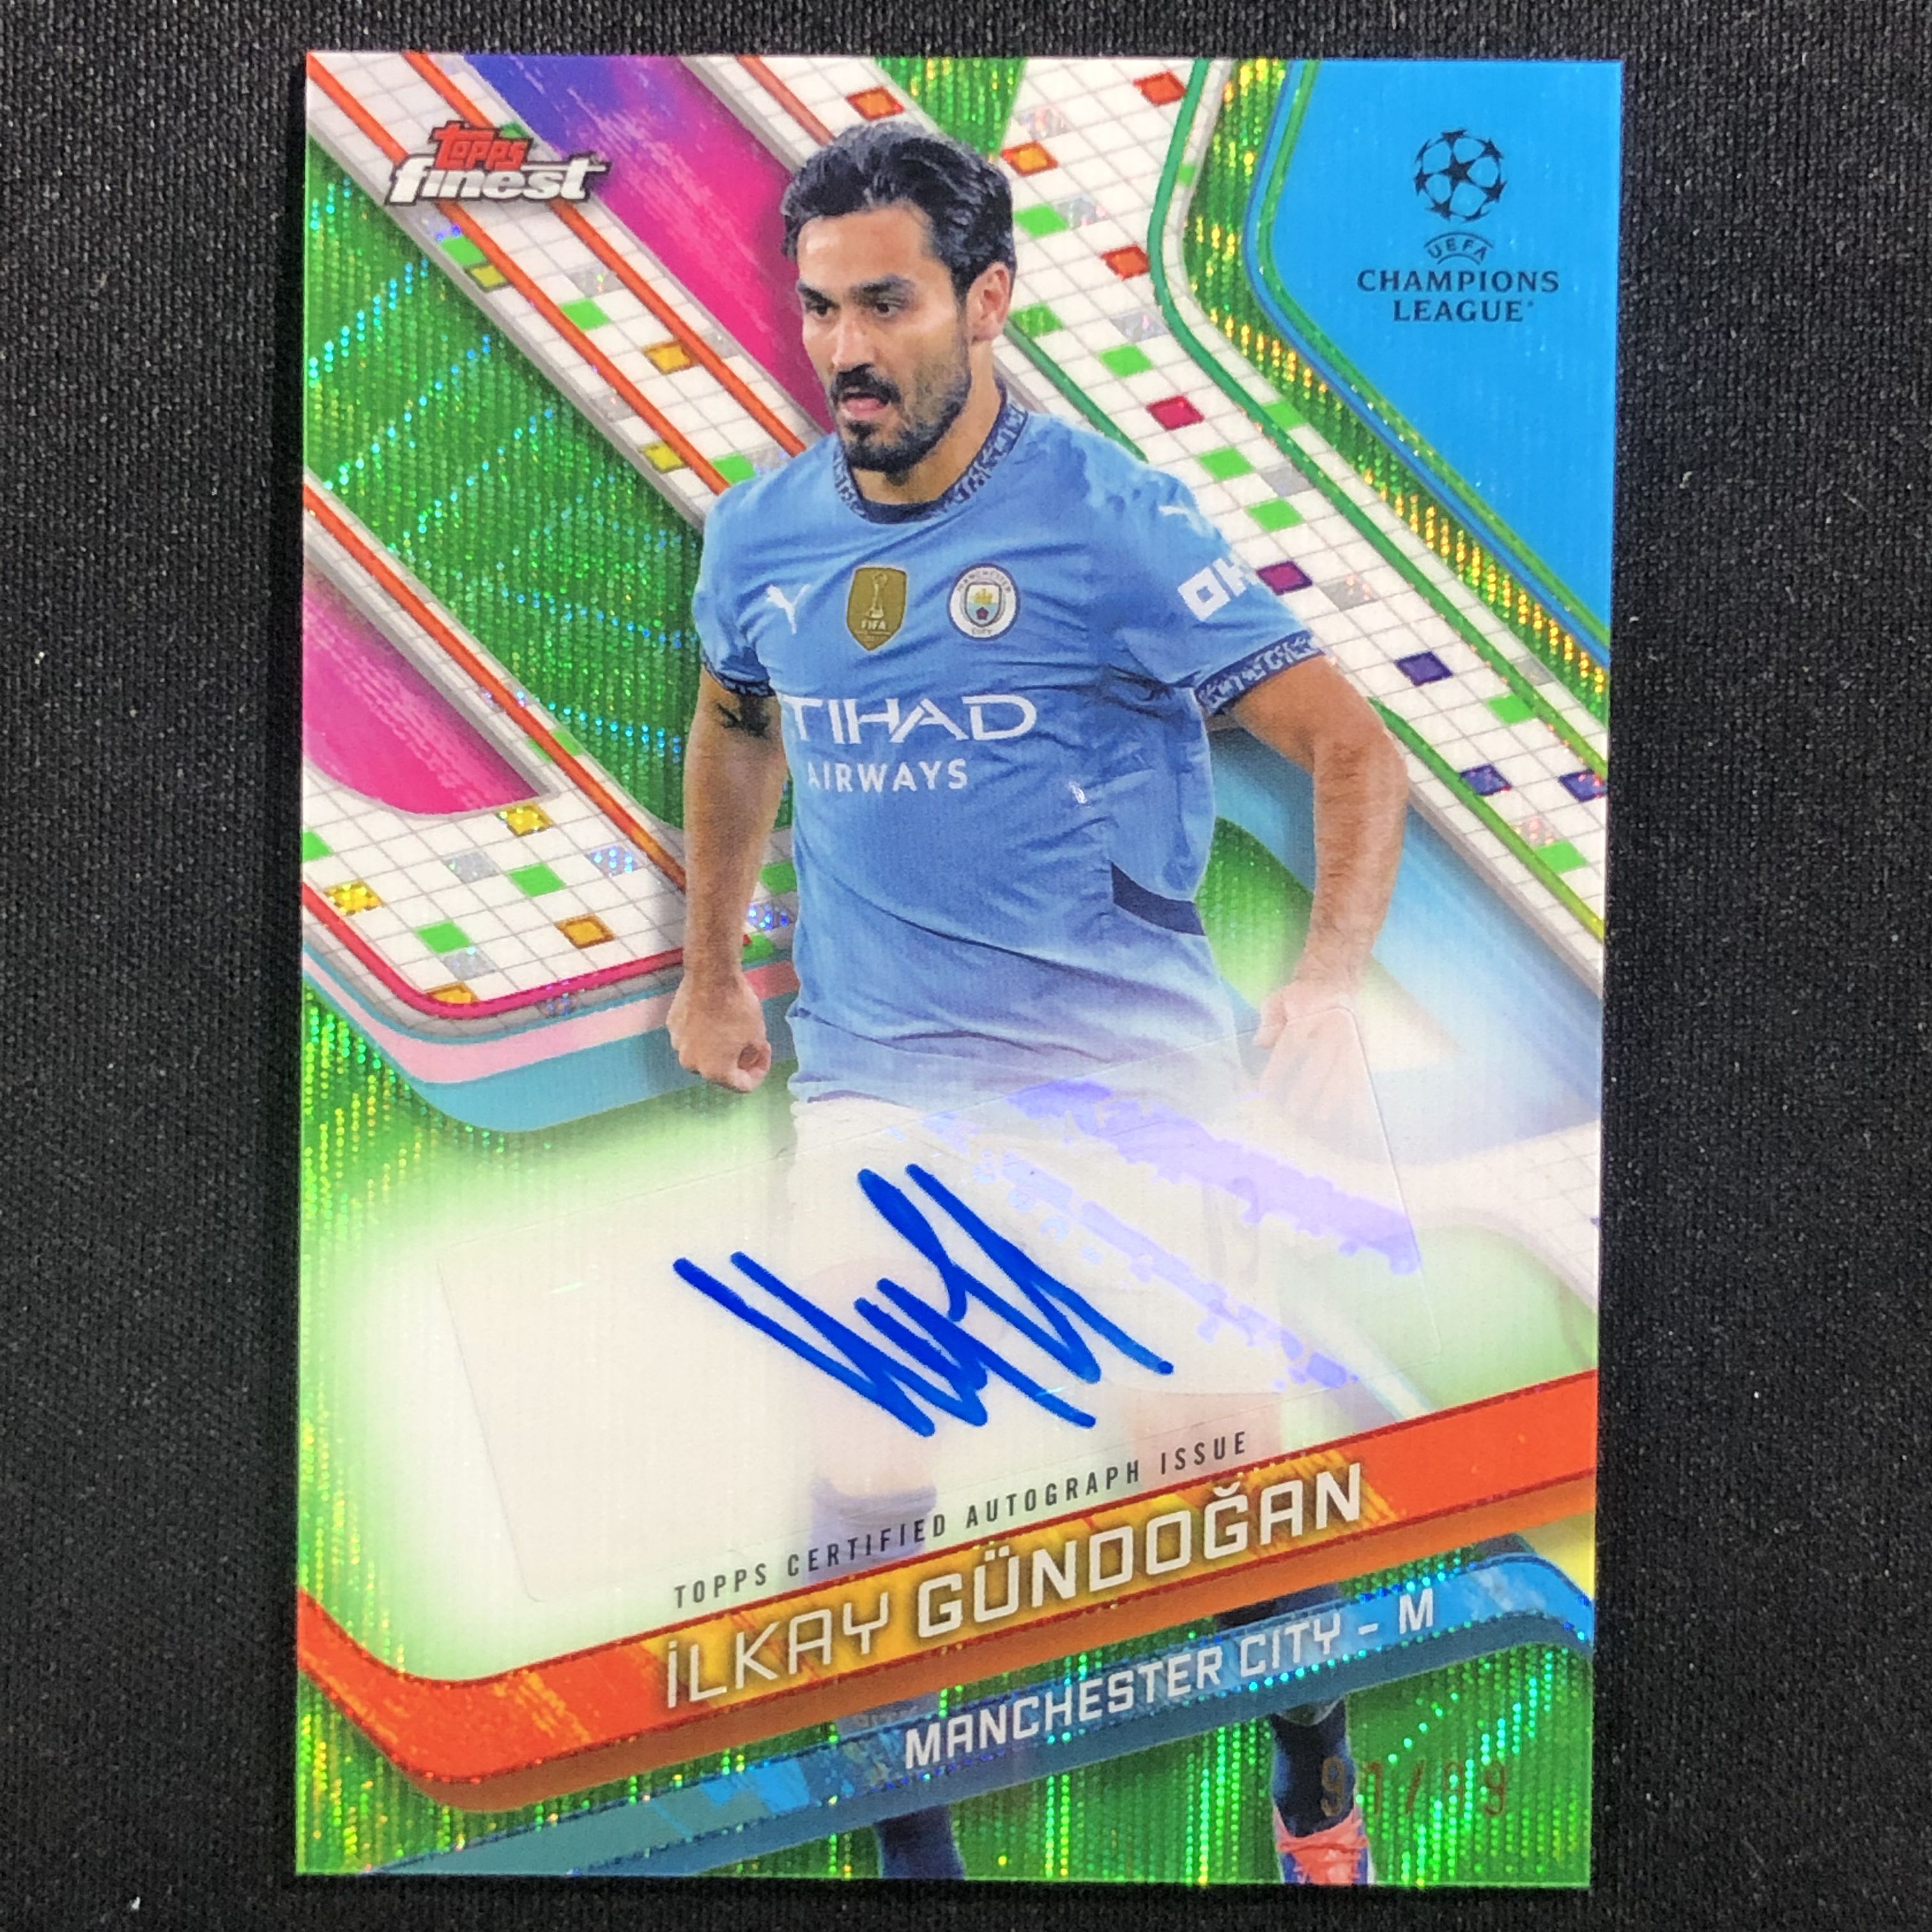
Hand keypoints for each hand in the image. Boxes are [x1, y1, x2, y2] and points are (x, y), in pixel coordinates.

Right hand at [667, 971, 771, 1092]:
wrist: (711, 976)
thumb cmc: (738, 1008)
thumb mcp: (757, 1036)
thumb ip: (752, 1057)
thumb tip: (746, 1059)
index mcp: (714, 1072)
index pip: (742, 1086)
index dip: (759, 1072)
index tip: (764, 1053)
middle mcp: (692, 1065)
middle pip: (720, 1071)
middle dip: (737, 1061)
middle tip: (750, 1043)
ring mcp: (678, 1045)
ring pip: (704, 1054)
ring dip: (719, 1047)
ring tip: (731, 1028)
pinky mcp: (672, 1026)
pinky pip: (692, 1037)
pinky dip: (704, 1033)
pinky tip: (714, 1016)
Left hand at [1255, 972, 1363, 1119]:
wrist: (1334, 977)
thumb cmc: (1300, 996)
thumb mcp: (1278, 999)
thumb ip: (1269, 1021)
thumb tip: (1261, 1043)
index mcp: (1308, 1014)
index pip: (1291, 1045)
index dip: (1278, 1068)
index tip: (1266, 1089)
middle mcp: (1332, 1027)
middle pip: (1320, 1060)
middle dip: (1308, 1087)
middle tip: (1295, 1110)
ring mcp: (1351, 1036)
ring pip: (1344, 1069)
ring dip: (1333, 1095)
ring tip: (1321, 1117)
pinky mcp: (1362, 1044)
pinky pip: (1360, 1071)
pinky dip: (1357, 1092)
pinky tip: (1353, 1113)